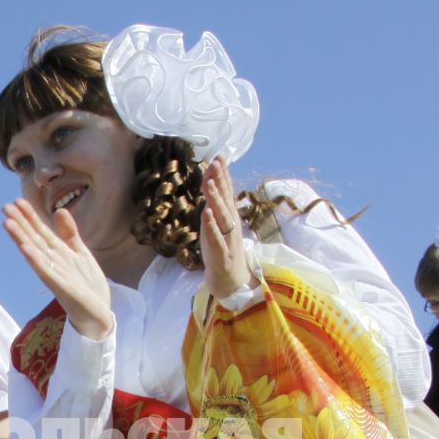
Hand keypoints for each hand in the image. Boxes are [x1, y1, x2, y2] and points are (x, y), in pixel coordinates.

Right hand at [2, 199, 115, 341]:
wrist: (99, 315)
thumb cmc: (88, 286)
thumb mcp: (80, 253)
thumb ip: (69, 234)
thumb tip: (59, 210)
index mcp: (57, 254)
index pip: (40, 231)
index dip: (29, 217)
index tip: (16, 201)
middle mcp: (52, 263)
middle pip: (34, 239)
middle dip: (20, 223)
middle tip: (4, 207)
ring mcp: (55, 275)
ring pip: (35, 252)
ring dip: (21, 238)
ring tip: (7, 223)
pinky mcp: (61, 287)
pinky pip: (45, 271)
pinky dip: (35, 259)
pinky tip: (25, 248)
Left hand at [199, 157, 257, 300]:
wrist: (231, 281)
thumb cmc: (222, 249)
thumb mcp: (218, 224)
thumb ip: (215, 204)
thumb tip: (209, 181)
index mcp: (230, 217)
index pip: (227, 192)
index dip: (223, 175)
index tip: (219, 157)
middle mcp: (231, 225)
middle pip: (226, 200)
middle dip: (221, 181)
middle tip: (217, 162)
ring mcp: (228, 239)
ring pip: (223, 217)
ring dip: (216, 199)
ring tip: (209, 183)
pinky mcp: (222, 255)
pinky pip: (217, 238)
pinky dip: (212, 226)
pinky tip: (206, 213)